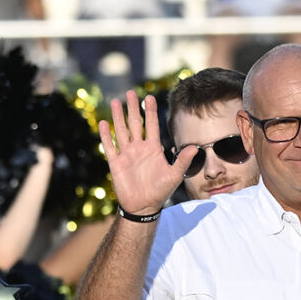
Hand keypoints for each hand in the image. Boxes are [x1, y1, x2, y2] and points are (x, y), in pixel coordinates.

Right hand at [96, 91, 196, 217]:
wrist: (144, 207)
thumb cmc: (160, 191)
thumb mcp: (175, 175)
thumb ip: (183, 161)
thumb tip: (196, 147)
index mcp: (153, 149)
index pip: (152, 126)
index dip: (150, 112)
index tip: (149, 97)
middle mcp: (139, 148)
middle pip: (135, 124)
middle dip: (133, 109)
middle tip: (130, 93)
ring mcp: (127, 154)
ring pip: (121, 131)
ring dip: (118, 117)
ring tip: (115, 102)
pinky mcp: (116, 163)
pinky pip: (110, 147)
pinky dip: (106, 136)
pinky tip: (104, 123)